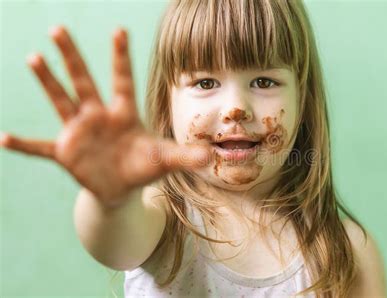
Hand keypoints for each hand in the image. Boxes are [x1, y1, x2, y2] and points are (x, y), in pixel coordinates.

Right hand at [0, 26, 210, 206]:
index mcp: (123, 113)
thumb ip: (184, 156)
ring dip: (48, 82)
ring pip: (61, 101)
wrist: (121, 187)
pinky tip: (3, 138)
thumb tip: (209, 157)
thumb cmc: (143, 167)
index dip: (121, 57)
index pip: (122, 79)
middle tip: (58, 29)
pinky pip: (40, 146)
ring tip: (33, 58)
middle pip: (84, 81)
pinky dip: (23, 144)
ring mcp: (79, 131)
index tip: (120, 30)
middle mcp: (98, 115)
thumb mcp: (165, 160)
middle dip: (72, 57)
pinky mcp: (65, 152)